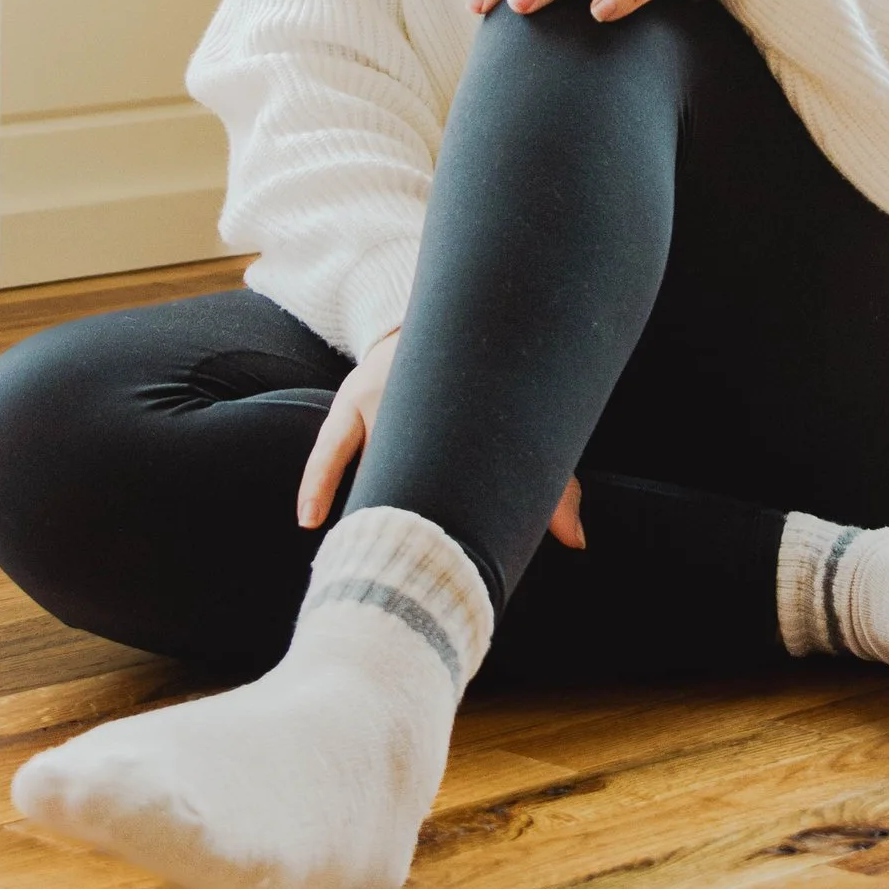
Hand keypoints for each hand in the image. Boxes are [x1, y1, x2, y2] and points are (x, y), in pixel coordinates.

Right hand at [295, 325, 584, 547]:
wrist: (433, 321)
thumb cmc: (485, 389)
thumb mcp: (522, 425)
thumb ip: (553, 482)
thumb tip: (577, 540)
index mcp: (466, 406)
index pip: (463, 464)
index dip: (462, 510)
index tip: (459, 553)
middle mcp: (418, 395)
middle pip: (409, 465)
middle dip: (405, 517)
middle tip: (404, 567)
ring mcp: (377, 394)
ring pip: (366, 460)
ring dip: (363, 509)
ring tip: (357, 559)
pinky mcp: (349, 399)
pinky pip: (327, 447)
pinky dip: (318, 483)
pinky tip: (311, 519)